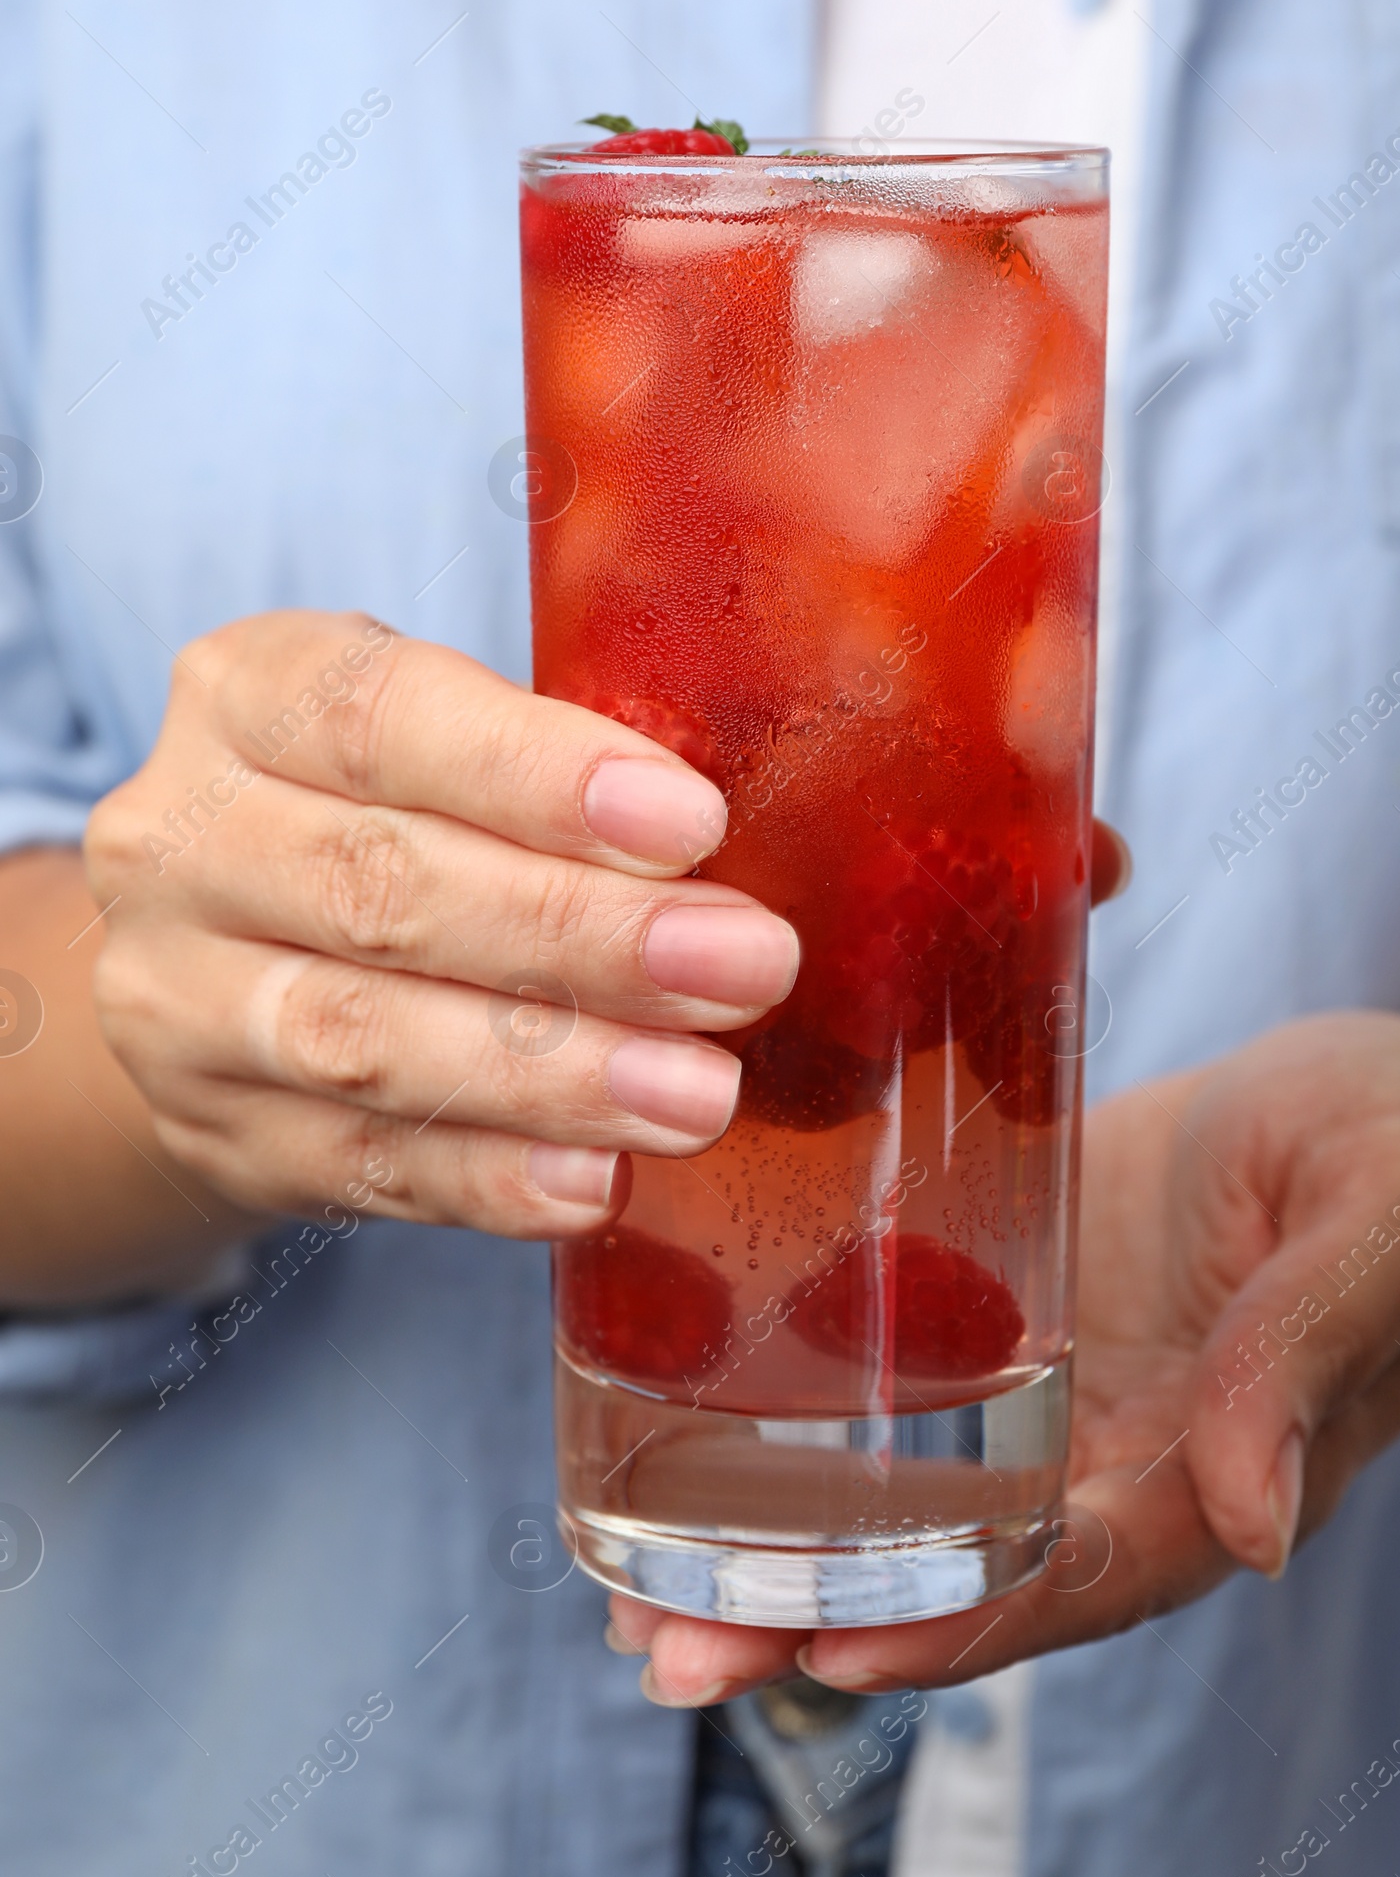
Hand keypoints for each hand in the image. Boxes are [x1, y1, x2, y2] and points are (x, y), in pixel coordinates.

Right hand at [84, 612, 802, 1243]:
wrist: (205, 954)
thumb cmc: (379, 808)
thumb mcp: (427, 730)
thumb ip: (547, 755)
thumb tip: (731, 833)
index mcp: (246, 694)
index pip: (383, 719)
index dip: (539, 773)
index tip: (692, 820)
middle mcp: (181, 840)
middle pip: (383, 888)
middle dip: (584, 935)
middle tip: (746, 965)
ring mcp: (175, 1001)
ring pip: (365, 1042)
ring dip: (550, 1073)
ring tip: (697, 1095)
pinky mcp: (214, 1132)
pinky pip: (358, 1166)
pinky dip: (488, 1179)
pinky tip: (596, 1183)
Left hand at [609, 1011, 1399, 1703]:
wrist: (1345, 1086)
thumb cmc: (1390, 1149)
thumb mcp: (1384, 1218)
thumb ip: (1316, 1346)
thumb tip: (1257, 1527)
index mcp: (1216, 1469)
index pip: (1083, 1579)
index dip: (962, 1622)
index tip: (834, 1644)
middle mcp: (1108, 1462)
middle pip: (960, 1577)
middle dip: (816, 1625)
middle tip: (671, 1652)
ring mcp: (1036, 1396)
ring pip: (899, 1508)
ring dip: (771, 1564)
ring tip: (630, 1605)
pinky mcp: (979, 1308)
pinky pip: (880, 1390)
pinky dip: (779, 1436)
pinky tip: (660, 1446)